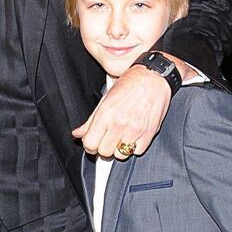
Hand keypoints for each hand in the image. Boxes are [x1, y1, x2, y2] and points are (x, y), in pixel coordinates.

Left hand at [72, 59, 191, 158]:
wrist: (153, 76)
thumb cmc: (130, 84)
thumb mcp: (105, 98)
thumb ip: (91, 120)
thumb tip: (78, 134)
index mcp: (106, 114)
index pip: (90, 144)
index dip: (89, 146)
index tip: (93, 143)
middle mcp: (119, 123)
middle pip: (104, 152)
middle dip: (103, 148)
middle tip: (107, 139)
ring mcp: (135, 130)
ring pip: (120, 155)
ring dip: (119, 149)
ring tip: (121, 137)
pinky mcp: (149, 133)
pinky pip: (137, 152)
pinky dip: (134, 147)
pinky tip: (133, 136)